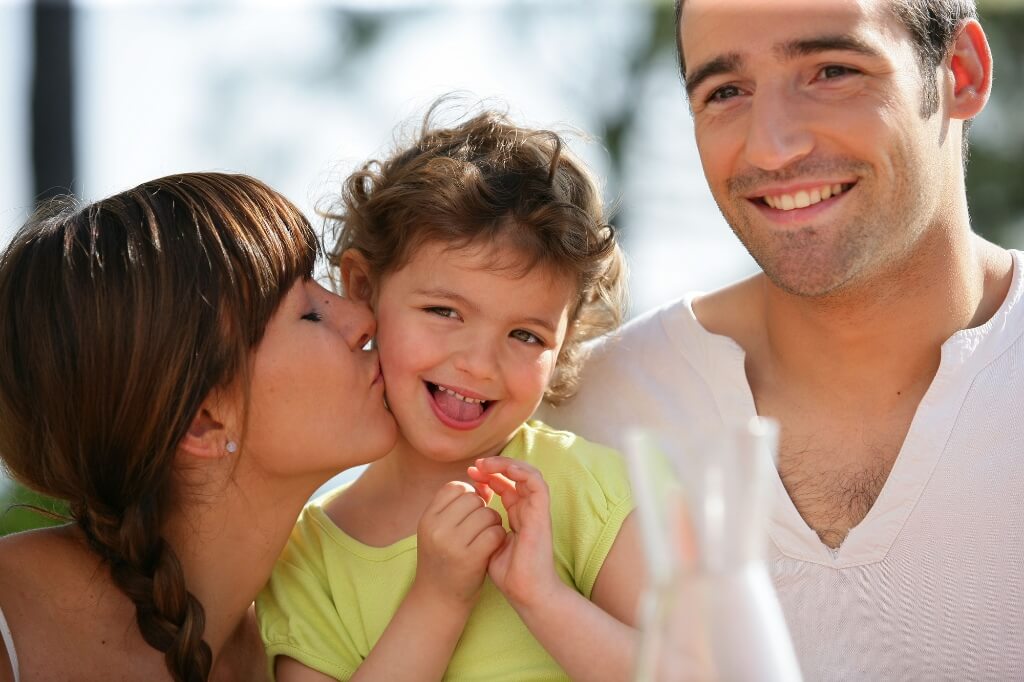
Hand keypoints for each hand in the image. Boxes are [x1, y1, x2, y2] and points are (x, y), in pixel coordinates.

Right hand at [413, 481, 506, 607]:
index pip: (455, 487)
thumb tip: (485, 483)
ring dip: (493, 523)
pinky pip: (495, 533)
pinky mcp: (470, 558)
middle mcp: (436, 528)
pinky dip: (499, 537)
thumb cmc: (444, 559)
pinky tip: (493, 547)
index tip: (470, 512)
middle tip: (479, 527)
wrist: (438, 599)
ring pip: (487, 514)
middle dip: (483, 509)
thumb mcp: (439, 529)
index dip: (468, 495)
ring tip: (486, 537)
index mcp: (427, 518)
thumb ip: (457, 506)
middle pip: (473, 499)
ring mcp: (452, 543)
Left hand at [467, 457, 560, 609]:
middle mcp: (528, 510)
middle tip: (474, 466)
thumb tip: (468, 515)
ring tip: (485, 464)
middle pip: (514, 478)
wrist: (525, 592)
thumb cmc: (508, 576)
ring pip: (526, 474)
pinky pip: (536, 482)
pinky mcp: (541, 513)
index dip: (488, 478)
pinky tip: (502, 469)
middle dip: (494, 468)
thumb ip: (483, 528)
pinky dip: (521, 471)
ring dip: (506, 464)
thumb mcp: (488, 545)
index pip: (504, 488)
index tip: (468, 476)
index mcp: (517, 517)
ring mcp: (535, 510)